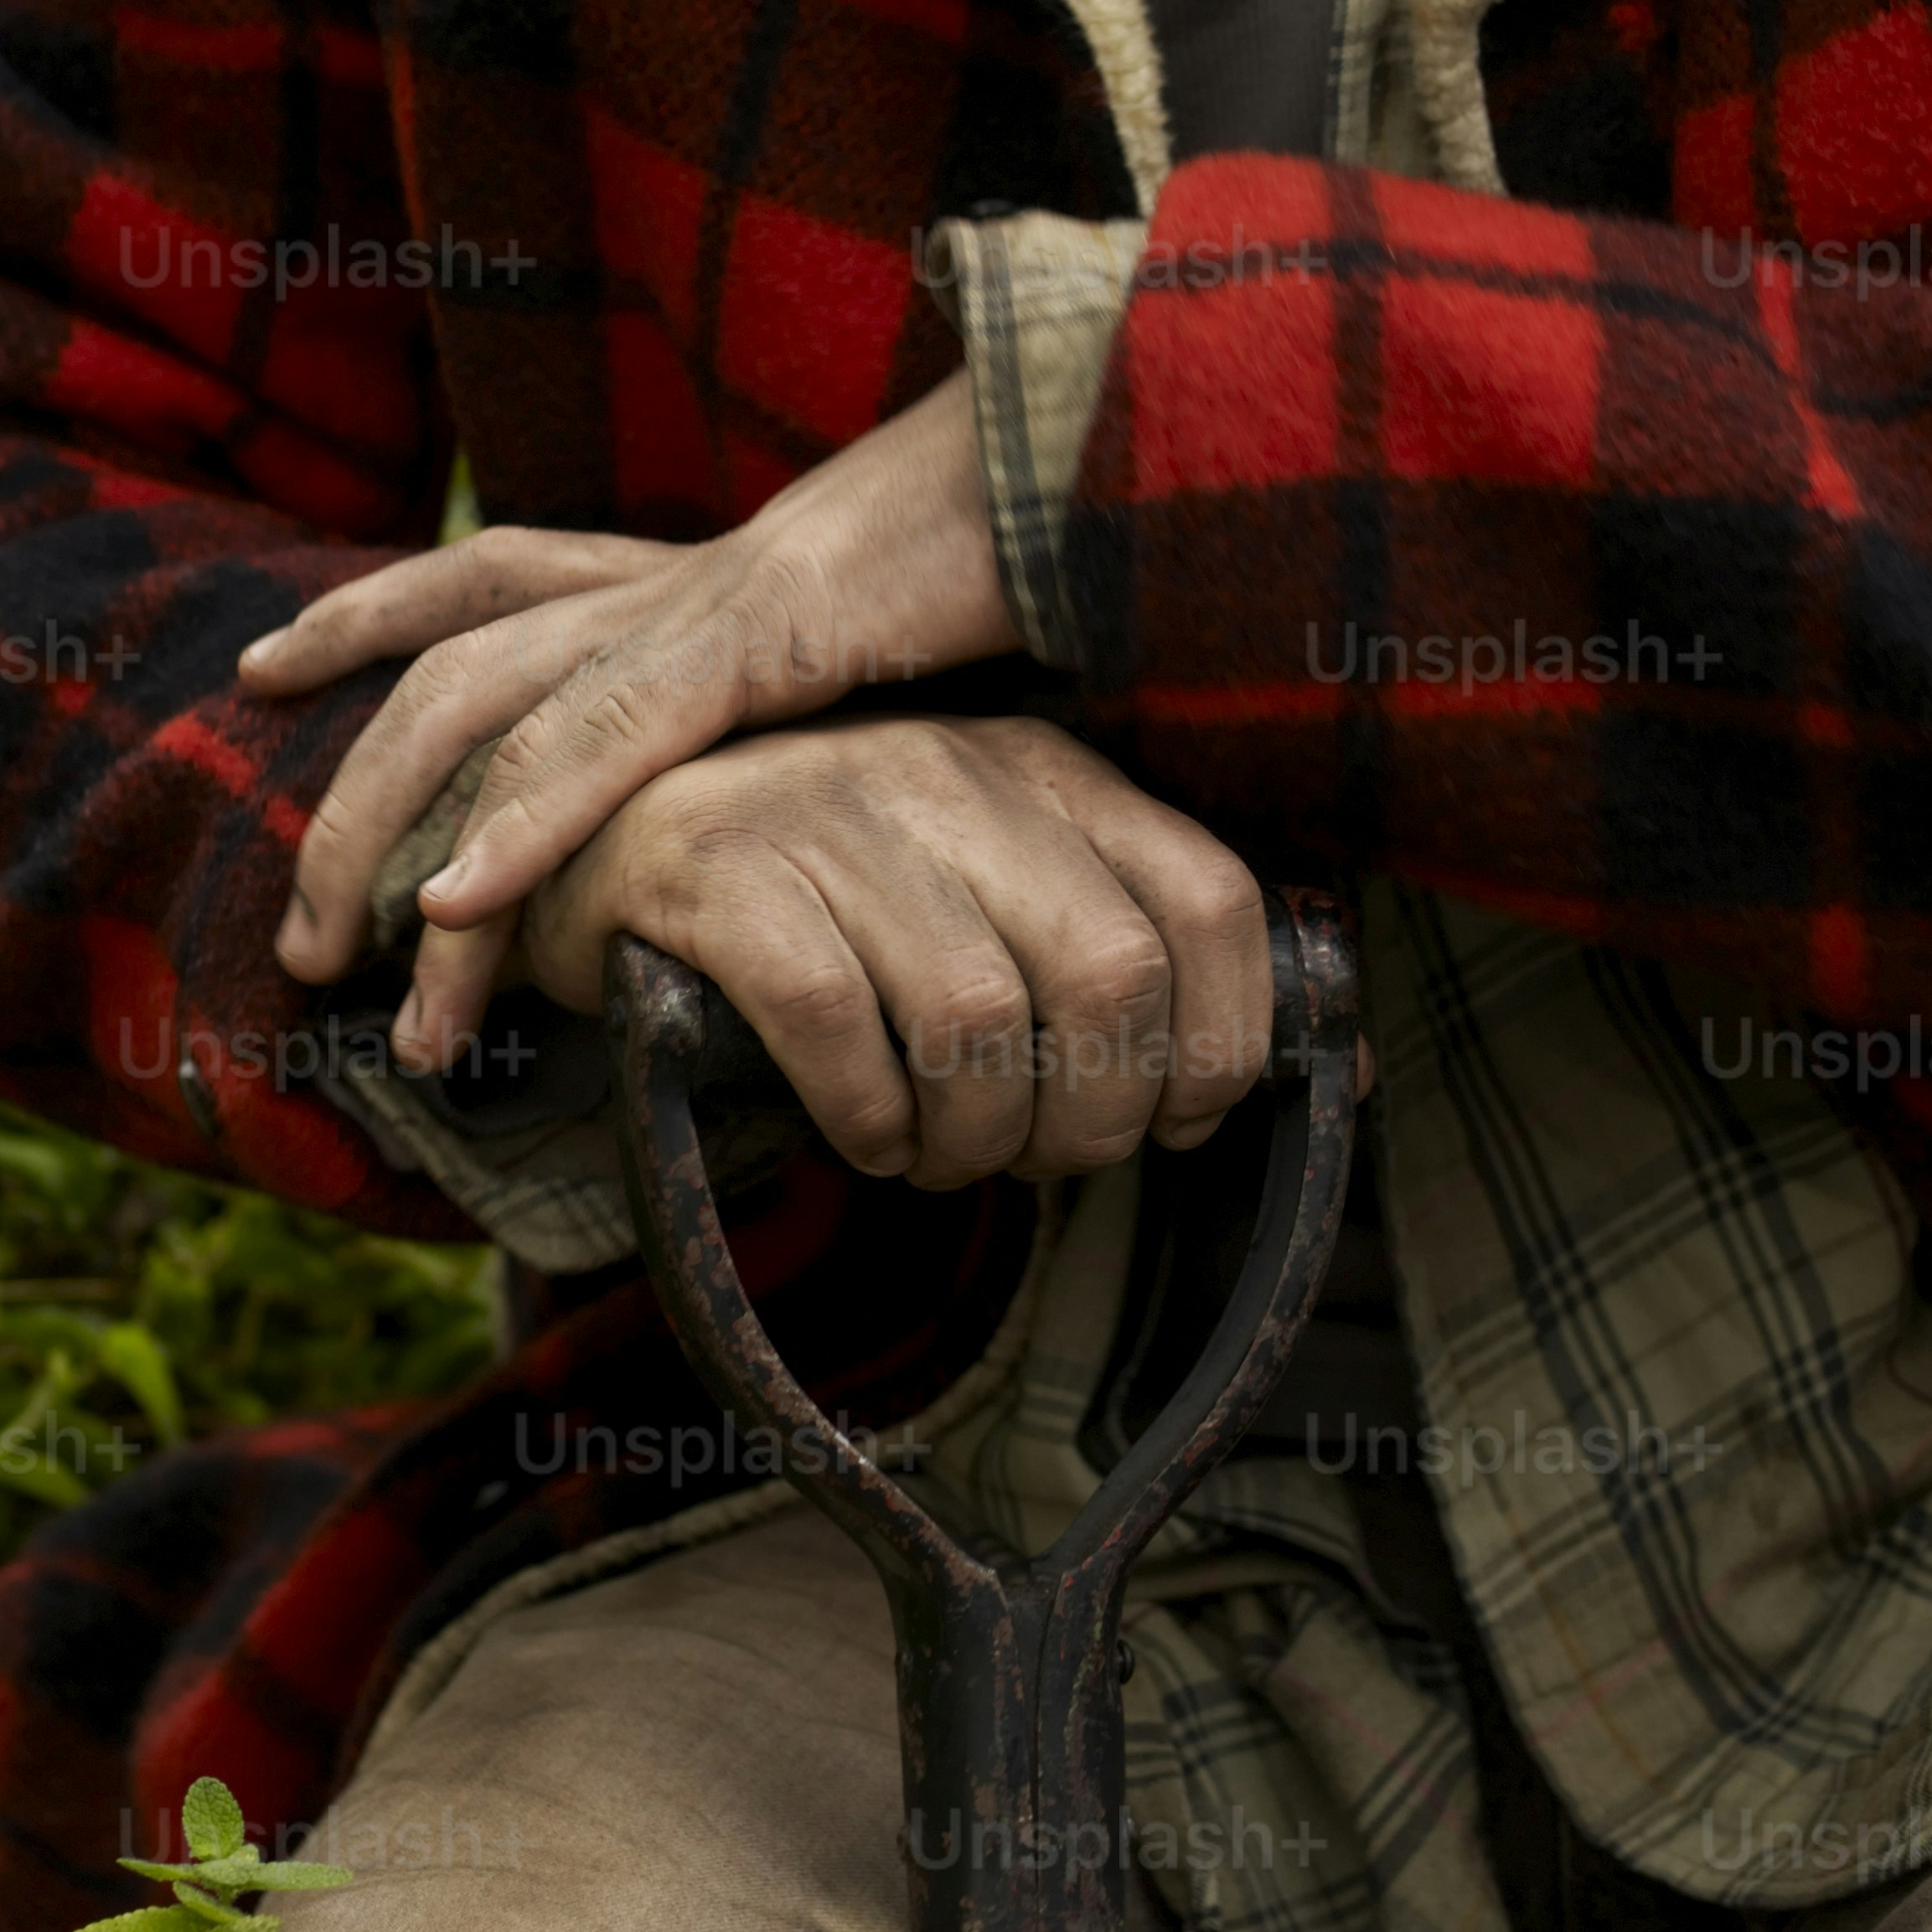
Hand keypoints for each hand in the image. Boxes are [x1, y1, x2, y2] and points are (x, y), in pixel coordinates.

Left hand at [248, 374, 1018, 1063]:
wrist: (1103, 453)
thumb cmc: (1024, 555)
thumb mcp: (901, 662)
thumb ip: (837, 730)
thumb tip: (825, 811)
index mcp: (697, 571)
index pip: (494, 574)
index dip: (371, 608)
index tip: (267, 666)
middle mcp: (671, 576)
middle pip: (453, 657)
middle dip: (352, 783)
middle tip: (301, 929)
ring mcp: (704, 600)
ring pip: (488, 701)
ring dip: (395, 831)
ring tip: (338, 955)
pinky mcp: (763, 632)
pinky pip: (609, 738)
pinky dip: (522, 820)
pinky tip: (459, 905)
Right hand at [511, 712, 1269, 1185]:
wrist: (592, 844)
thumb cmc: (830, 899)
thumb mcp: (993, 894)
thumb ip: (1131, 958)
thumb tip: (1339, 1075)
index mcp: (1050, 771)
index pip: (1212, 900)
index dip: (1221, 1041)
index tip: (1175, 1121)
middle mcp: (956, 770)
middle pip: (1111, 974)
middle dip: (1094, 1117)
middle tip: (1037, 1160)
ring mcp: (834, 809)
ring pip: (980, 1016)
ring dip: (975, 1138)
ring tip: (942, 1156)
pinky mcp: (722, 868)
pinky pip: (837, 1027)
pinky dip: (869, 1119)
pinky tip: (867, 1136)